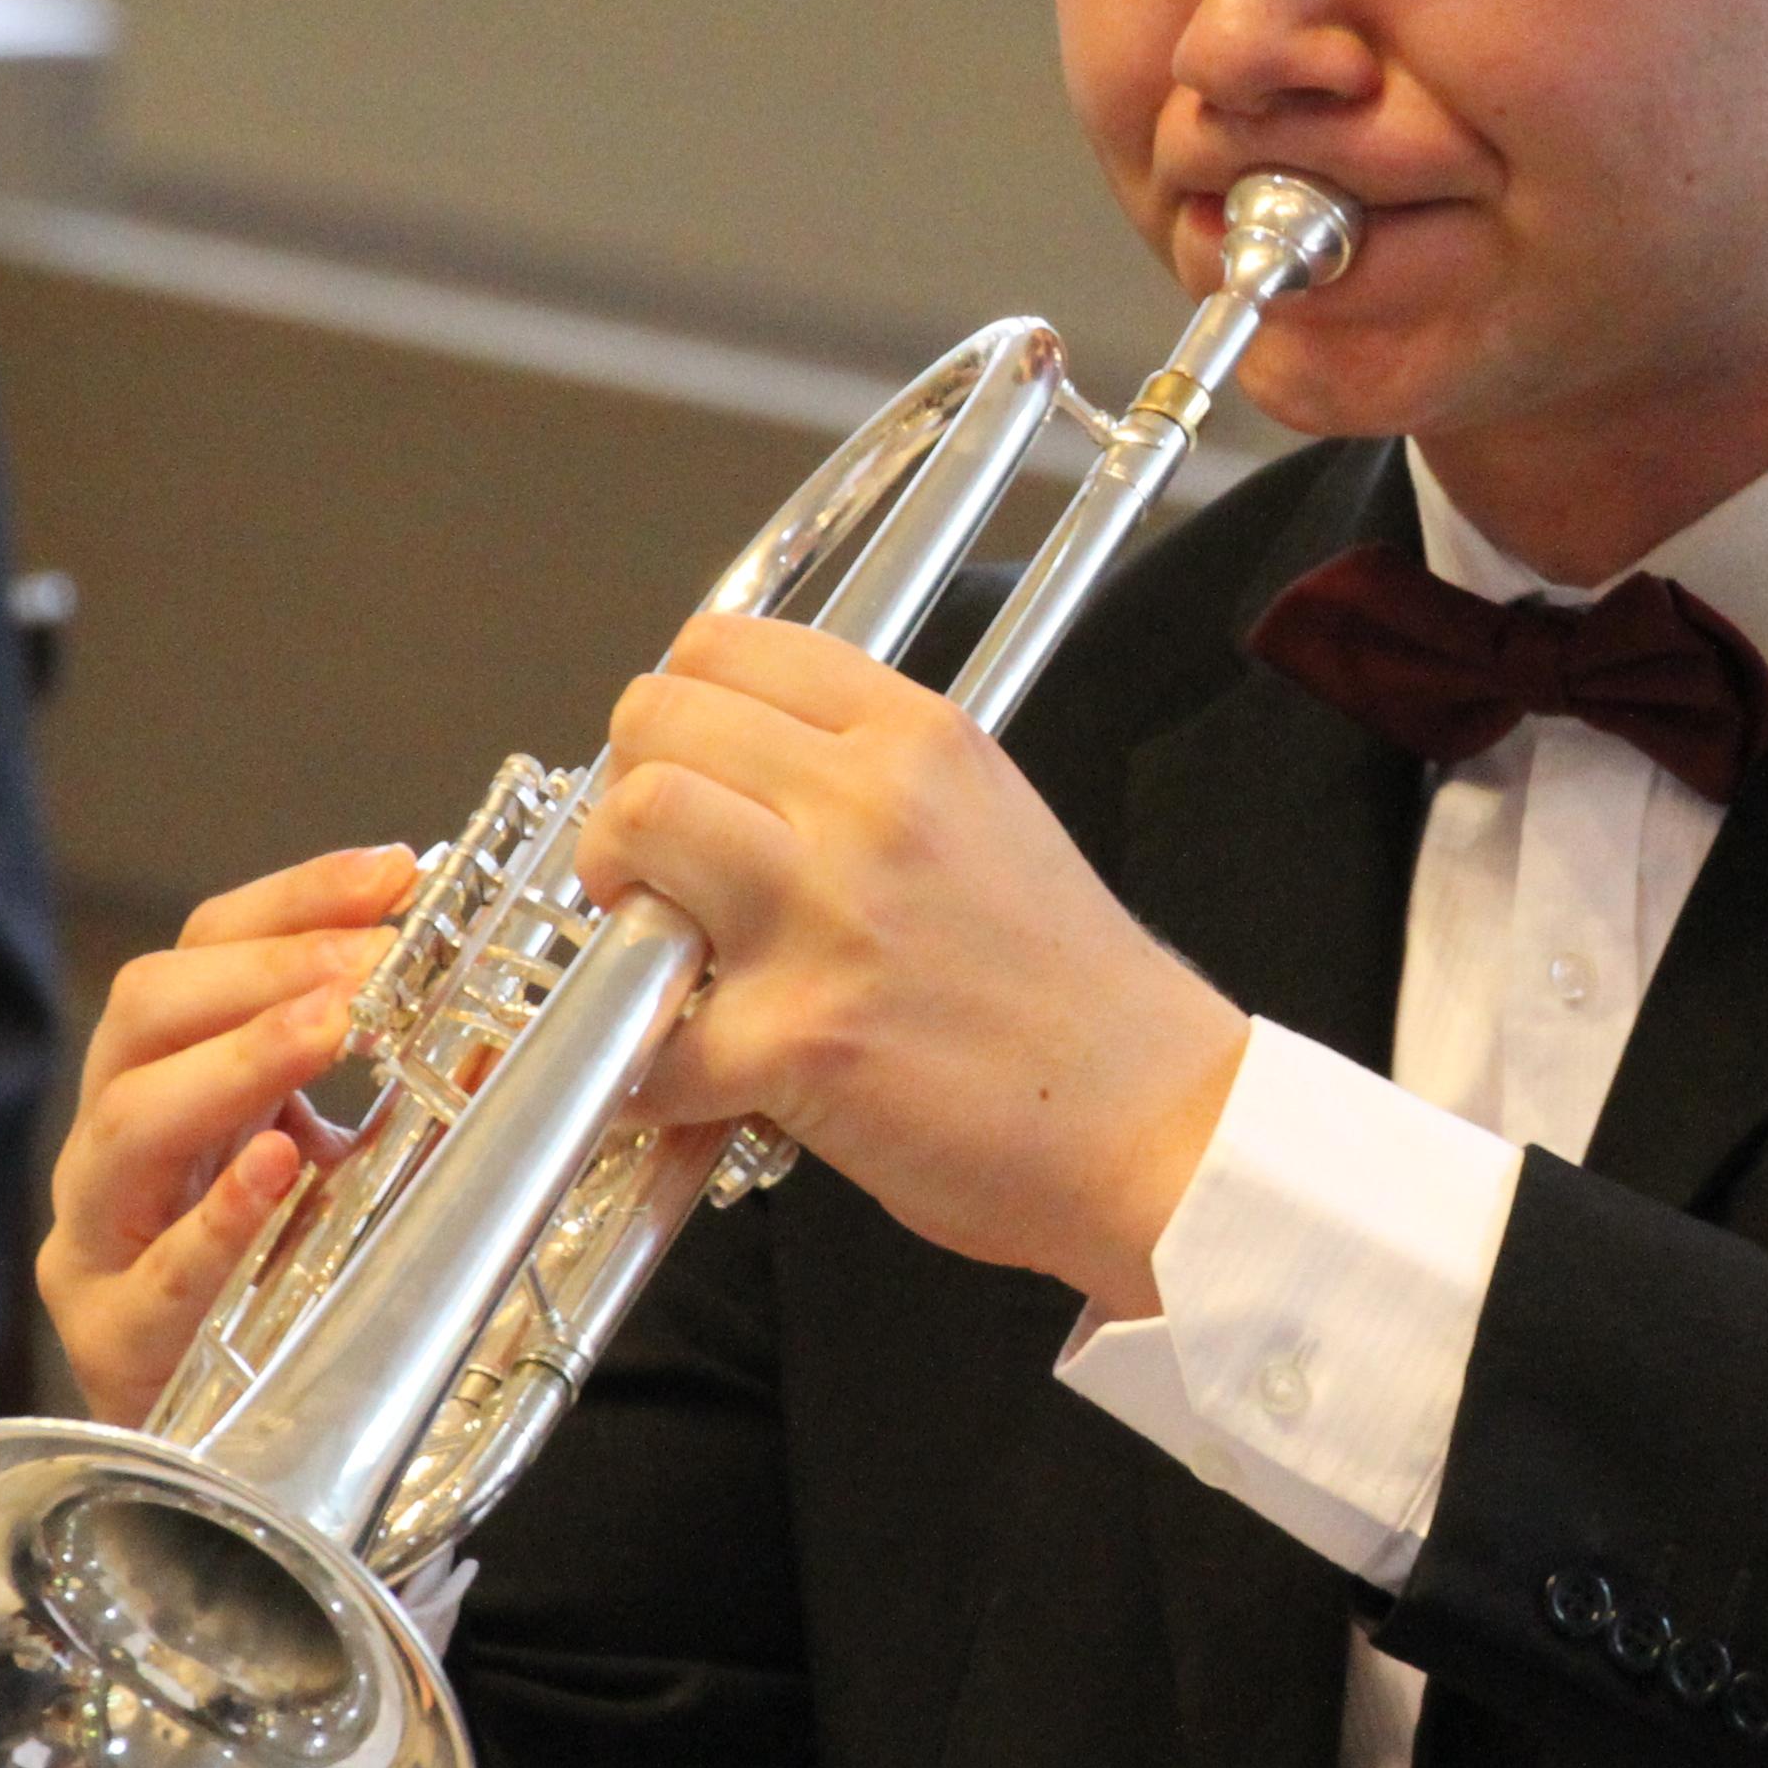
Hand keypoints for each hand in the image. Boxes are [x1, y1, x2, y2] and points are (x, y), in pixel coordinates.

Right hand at [36, 846, 417, 1424]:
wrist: (239, 1445)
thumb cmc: (293, 1285)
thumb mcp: (362, 1166)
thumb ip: (420, 1090)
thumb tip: (515, 1012)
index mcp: (173, 1077)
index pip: (205, 950)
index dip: (295, 899)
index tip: (396, 871)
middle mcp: (117, 1144)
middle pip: (146, 1013)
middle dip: (264, 973)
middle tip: (371, 962)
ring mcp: (100, 1237)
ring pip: (128, 1123)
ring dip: (236, 1064)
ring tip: (328, 1030)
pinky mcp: (112, 1336)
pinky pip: (154, 1270)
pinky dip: (218, 1219)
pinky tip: (276, 1171)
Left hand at [581, 614, 1249, 1319]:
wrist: (1151, 1121)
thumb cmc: (1073, 991)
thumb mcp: (988, 815)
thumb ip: (866, 777)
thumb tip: (734, 779)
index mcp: (919, 737)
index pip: (723, 646)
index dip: (674, 714)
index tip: (686, 776)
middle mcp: (872, 803)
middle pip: (657, 720)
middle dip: (627, 798)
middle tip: (654, 873)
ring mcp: (831, 915)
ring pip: (635, 824)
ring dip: (617, 895)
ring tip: (660, 953)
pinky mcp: (800, 1039)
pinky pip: (650, 1033)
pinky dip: (644, 1071)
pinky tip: (687, 1083)